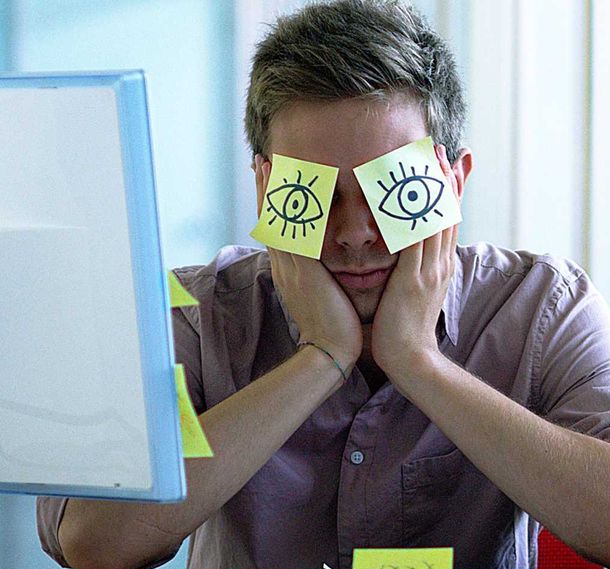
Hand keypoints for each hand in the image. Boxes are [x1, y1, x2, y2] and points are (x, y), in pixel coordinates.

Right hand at [255, 156, 361, 368]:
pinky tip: (290, 190)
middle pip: (270, 218)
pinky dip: (289, 211)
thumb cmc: (334, 326)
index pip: (278, 228)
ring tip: (266, 164)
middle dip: (264, 188)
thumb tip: (324, 266)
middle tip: (260, 161)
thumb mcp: (323, 295)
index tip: (270, 179)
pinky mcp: (303, 271)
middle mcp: (285, 265)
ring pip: (276, 221)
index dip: (271, 203)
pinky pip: (292, 233)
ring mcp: (290, 268)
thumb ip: (320, 276)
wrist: (329, 352)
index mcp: (290, 270)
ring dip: (271, 191)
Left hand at [371, 145, 460, 381]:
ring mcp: (429, 270)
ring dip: (431, 186)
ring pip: (435, 219)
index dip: (449, 192)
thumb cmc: (406, 332)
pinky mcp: (413, 278)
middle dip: (445, 179)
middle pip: (447, 212)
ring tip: (428, 158)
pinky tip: (404, 192)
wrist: (411, 360)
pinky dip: (411, 212)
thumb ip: (415, 273)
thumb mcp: (417, 296)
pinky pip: (413, 238)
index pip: (448, 221)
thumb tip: (413, 259)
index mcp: (440, 267)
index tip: (448, 165)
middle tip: (441, 149)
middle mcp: (440, 264)